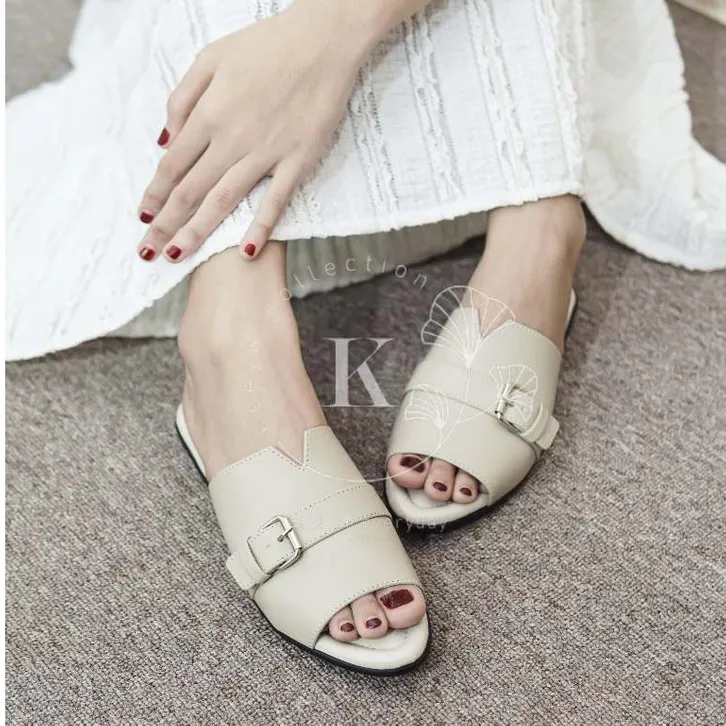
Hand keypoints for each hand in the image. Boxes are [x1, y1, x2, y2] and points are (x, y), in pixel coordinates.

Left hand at [136, 3, 372, 262]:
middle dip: (165, 224)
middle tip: (147, 252)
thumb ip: (182, 100)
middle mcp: (232, 139)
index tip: (142, 217)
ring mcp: (266, 153)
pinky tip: (246, 251)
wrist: (323, 40)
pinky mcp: (298, 161)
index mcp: (209, 114)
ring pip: (223, 201)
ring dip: (197, 232)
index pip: (172, 165)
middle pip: (190, 191)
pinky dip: (260, 227)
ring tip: (177, 257)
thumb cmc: (267, 45)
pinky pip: (276, 201)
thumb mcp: (211, 58)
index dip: (154, 194)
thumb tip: (164, 139)